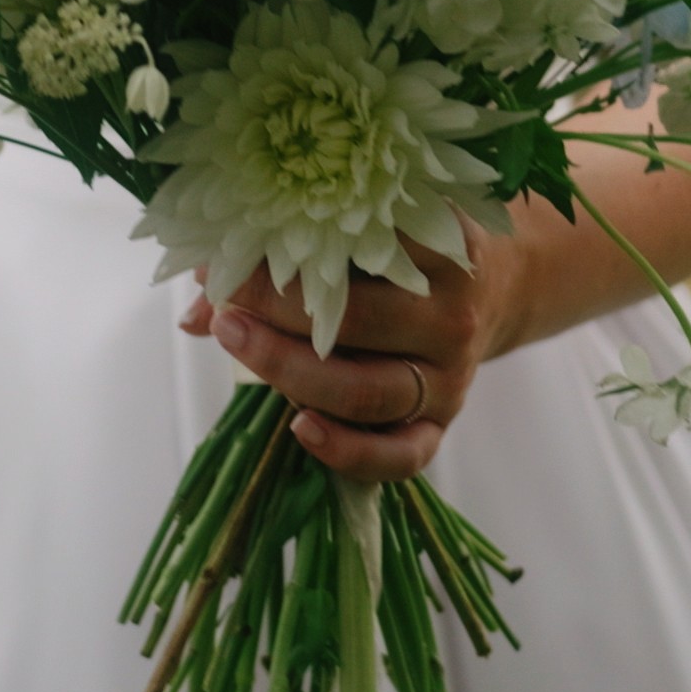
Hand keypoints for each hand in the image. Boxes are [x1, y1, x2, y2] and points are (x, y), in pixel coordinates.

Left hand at [179, 237, 533, 483]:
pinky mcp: (441, 424)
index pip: (360, 249)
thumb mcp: (366, 235)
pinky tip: (301, 430)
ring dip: (290, 372)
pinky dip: (349, 452)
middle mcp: (451, 316)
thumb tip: (195, 306)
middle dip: (276, 312)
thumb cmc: (404, 253)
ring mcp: (450, 377)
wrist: (495, 289)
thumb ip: (284, 255)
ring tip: (233, 342)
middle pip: (358, 322)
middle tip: (224, 302)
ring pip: (368, 391)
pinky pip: (399, 456)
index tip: (229, 248)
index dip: (285, 249)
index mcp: (439, 250)